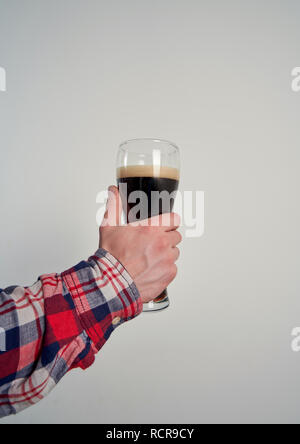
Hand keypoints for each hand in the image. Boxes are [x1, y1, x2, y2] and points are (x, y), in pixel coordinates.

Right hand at [99, 186, 181, 303]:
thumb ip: (114, 205)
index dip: (169, 222)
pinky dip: (164, 269)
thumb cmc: (111, 256)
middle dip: (165, 239)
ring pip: (174, 253)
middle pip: (175, 236)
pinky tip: (151, 270)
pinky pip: (173, 268)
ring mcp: (168, 260)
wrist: (112, 283)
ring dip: (165, 254)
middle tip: (151, 245)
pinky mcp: (169, 274)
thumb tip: (113, 190)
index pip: (175, 219)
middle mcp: (163, 243)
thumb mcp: (109, 226)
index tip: (164, 226)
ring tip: (149, 259)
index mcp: (152, 229)